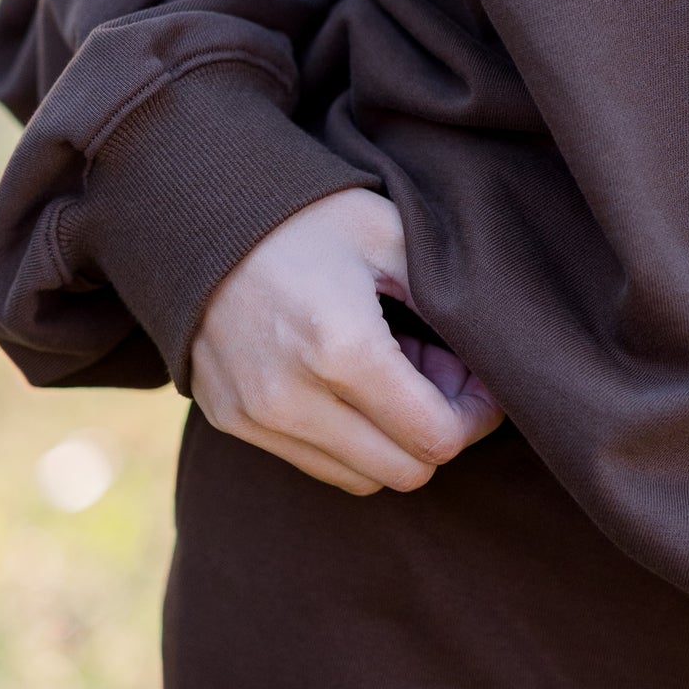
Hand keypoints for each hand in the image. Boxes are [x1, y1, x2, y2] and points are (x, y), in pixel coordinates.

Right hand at [190, 189, 502, 495]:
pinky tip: (350, 383)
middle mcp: (292, 398)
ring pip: (361, 478)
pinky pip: (314, 462)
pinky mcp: (232, 420)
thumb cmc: (307, 216)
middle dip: (439, 431)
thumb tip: (490, 357)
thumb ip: (445, 299)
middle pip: (405, 471)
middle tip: (443, 375)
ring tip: (396, 375)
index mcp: (342, 350)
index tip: (482, 381)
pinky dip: (348, 440)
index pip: (436, 439)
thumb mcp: (391, 236)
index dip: (476, 417)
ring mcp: (255, 415)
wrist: (197, 210)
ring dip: (392, 440)